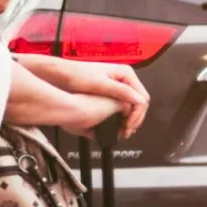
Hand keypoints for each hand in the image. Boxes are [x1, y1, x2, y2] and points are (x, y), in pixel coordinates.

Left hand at [23, 58, 148, 138]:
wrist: (64, 75)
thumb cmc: (78, 75)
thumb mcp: (101, 85)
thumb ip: (121, 92)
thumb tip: (139, 101)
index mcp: (126, 74)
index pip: (142, 98)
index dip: (137, 116)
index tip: (129, 127)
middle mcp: (124, 78)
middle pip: (139, 103)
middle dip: (134, 119)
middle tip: (127, 132)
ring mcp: (119, 85)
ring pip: (132, 105)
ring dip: (129, 119)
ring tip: (123, 131)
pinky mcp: (112, 91)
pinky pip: (123, 105)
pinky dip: (122, 116)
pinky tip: (117, 123)